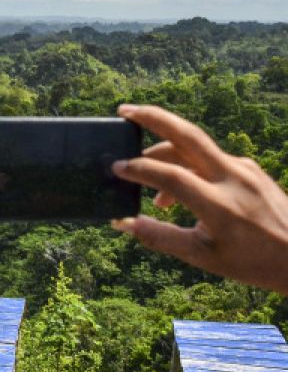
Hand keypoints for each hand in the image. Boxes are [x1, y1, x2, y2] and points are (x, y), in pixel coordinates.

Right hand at [110, 104, 287, 294]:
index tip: (117, 169)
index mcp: (220, 205)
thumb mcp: (202, 256)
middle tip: (124, 110)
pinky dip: (187, 165)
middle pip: (187, 134)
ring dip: (166, 153)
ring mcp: (244, 168)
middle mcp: (233, 178)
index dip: (139, 170)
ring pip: (196, 147)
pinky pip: (210, 158)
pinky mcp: (250, 168)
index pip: (171, 176)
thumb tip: (122, 223)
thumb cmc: (253, 261)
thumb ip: (159, 237)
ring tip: (148, 180)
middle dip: (152, 117)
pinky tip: (180, 189)